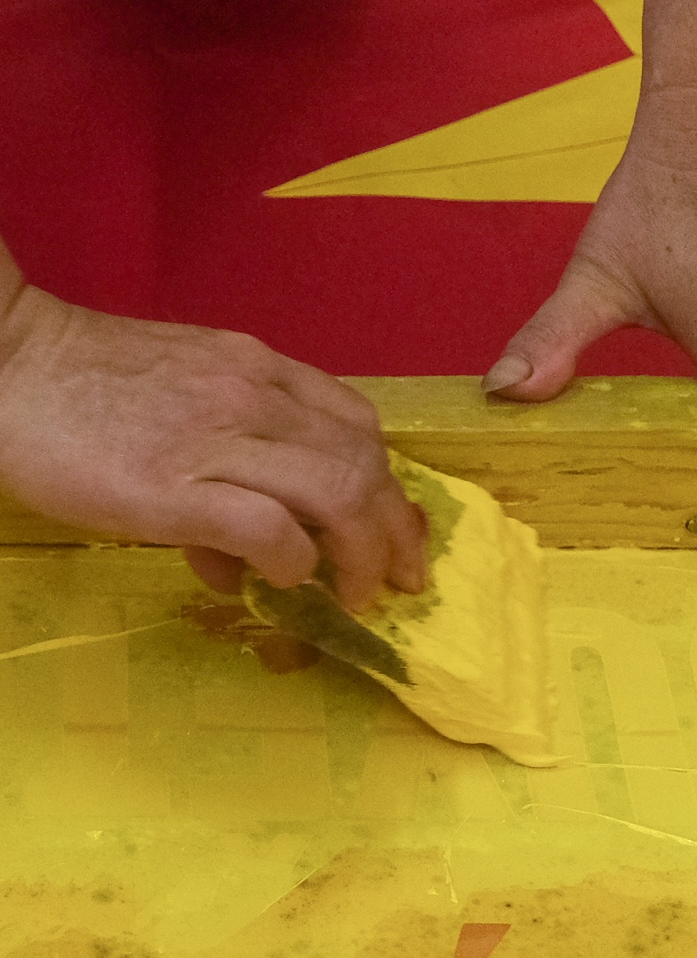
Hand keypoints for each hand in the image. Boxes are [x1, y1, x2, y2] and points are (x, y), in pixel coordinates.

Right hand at [0, 284, 425, 607]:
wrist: (8, 364)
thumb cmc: (84, 389)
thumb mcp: (181, 397)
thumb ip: (229, 461)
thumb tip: (253, 558)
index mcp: (258, 370)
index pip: (358, 424)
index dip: (387, 486)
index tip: (391, 532)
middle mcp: (253, 396)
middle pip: (364, 463)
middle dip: (394, 530)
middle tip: (396, 580)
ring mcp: (217, 439)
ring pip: (337, 491)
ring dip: (360, 553)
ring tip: (353, 593)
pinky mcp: (175, 487)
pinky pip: (268, 527)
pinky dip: (293, 560)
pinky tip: (282, 580)